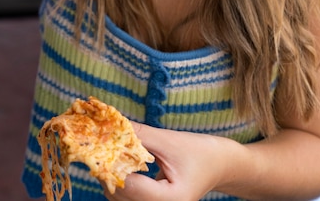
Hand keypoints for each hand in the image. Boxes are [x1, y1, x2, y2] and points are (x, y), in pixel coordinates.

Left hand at [104, 123, 234, 200]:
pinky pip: (128, 197)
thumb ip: (140, 135)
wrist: (221, 165)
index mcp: (171, 199)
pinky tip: (119, 162)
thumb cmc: (201, 152)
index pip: (128, 186)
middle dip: (108, 170)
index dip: (111, 165)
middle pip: (121, 196)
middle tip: (98, 145)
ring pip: (121, 199)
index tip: (99, 144)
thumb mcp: (171, 141)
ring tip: (108, 151)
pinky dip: (120, 180)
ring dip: (112, 175)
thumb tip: (112, 125)